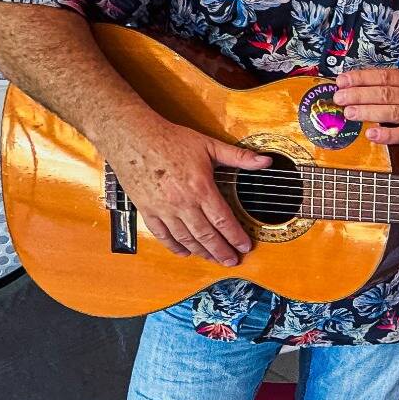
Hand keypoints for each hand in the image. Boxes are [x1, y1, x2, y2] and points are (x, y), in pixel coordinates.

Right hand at [102, 115, 268, 264]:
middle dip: (222, 251)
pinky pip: (163, 235)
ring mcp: (163, 209)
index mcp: (200, 188)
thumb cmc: (170, 140)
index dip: (236, 236)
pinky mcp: (147, 210)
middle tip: (232, 261)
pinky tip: (185, 252)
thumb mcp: (209, 145)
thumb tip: (265, 161)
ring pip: (186, 239)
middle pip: (206, 235)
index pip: (223, 220)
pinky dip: (175, 246)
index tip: (245, 246)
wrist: (133, 137)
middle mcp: (182, 203)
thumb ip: (239, 156)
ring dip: (202, 252)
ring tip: (214, 259)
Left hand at [333, 67, 398, 146]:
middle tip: (340, 98)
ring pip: (392, 112)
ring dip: (369, 112)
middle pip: (385, 93)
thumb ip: (389, 86)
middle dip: (359, 95)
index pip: (384, 76)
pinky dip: (387, 135)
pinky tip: (372, 134)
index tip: (342, 81)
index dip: (362, 78)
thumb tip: (355, 85)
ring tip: (349, 113)